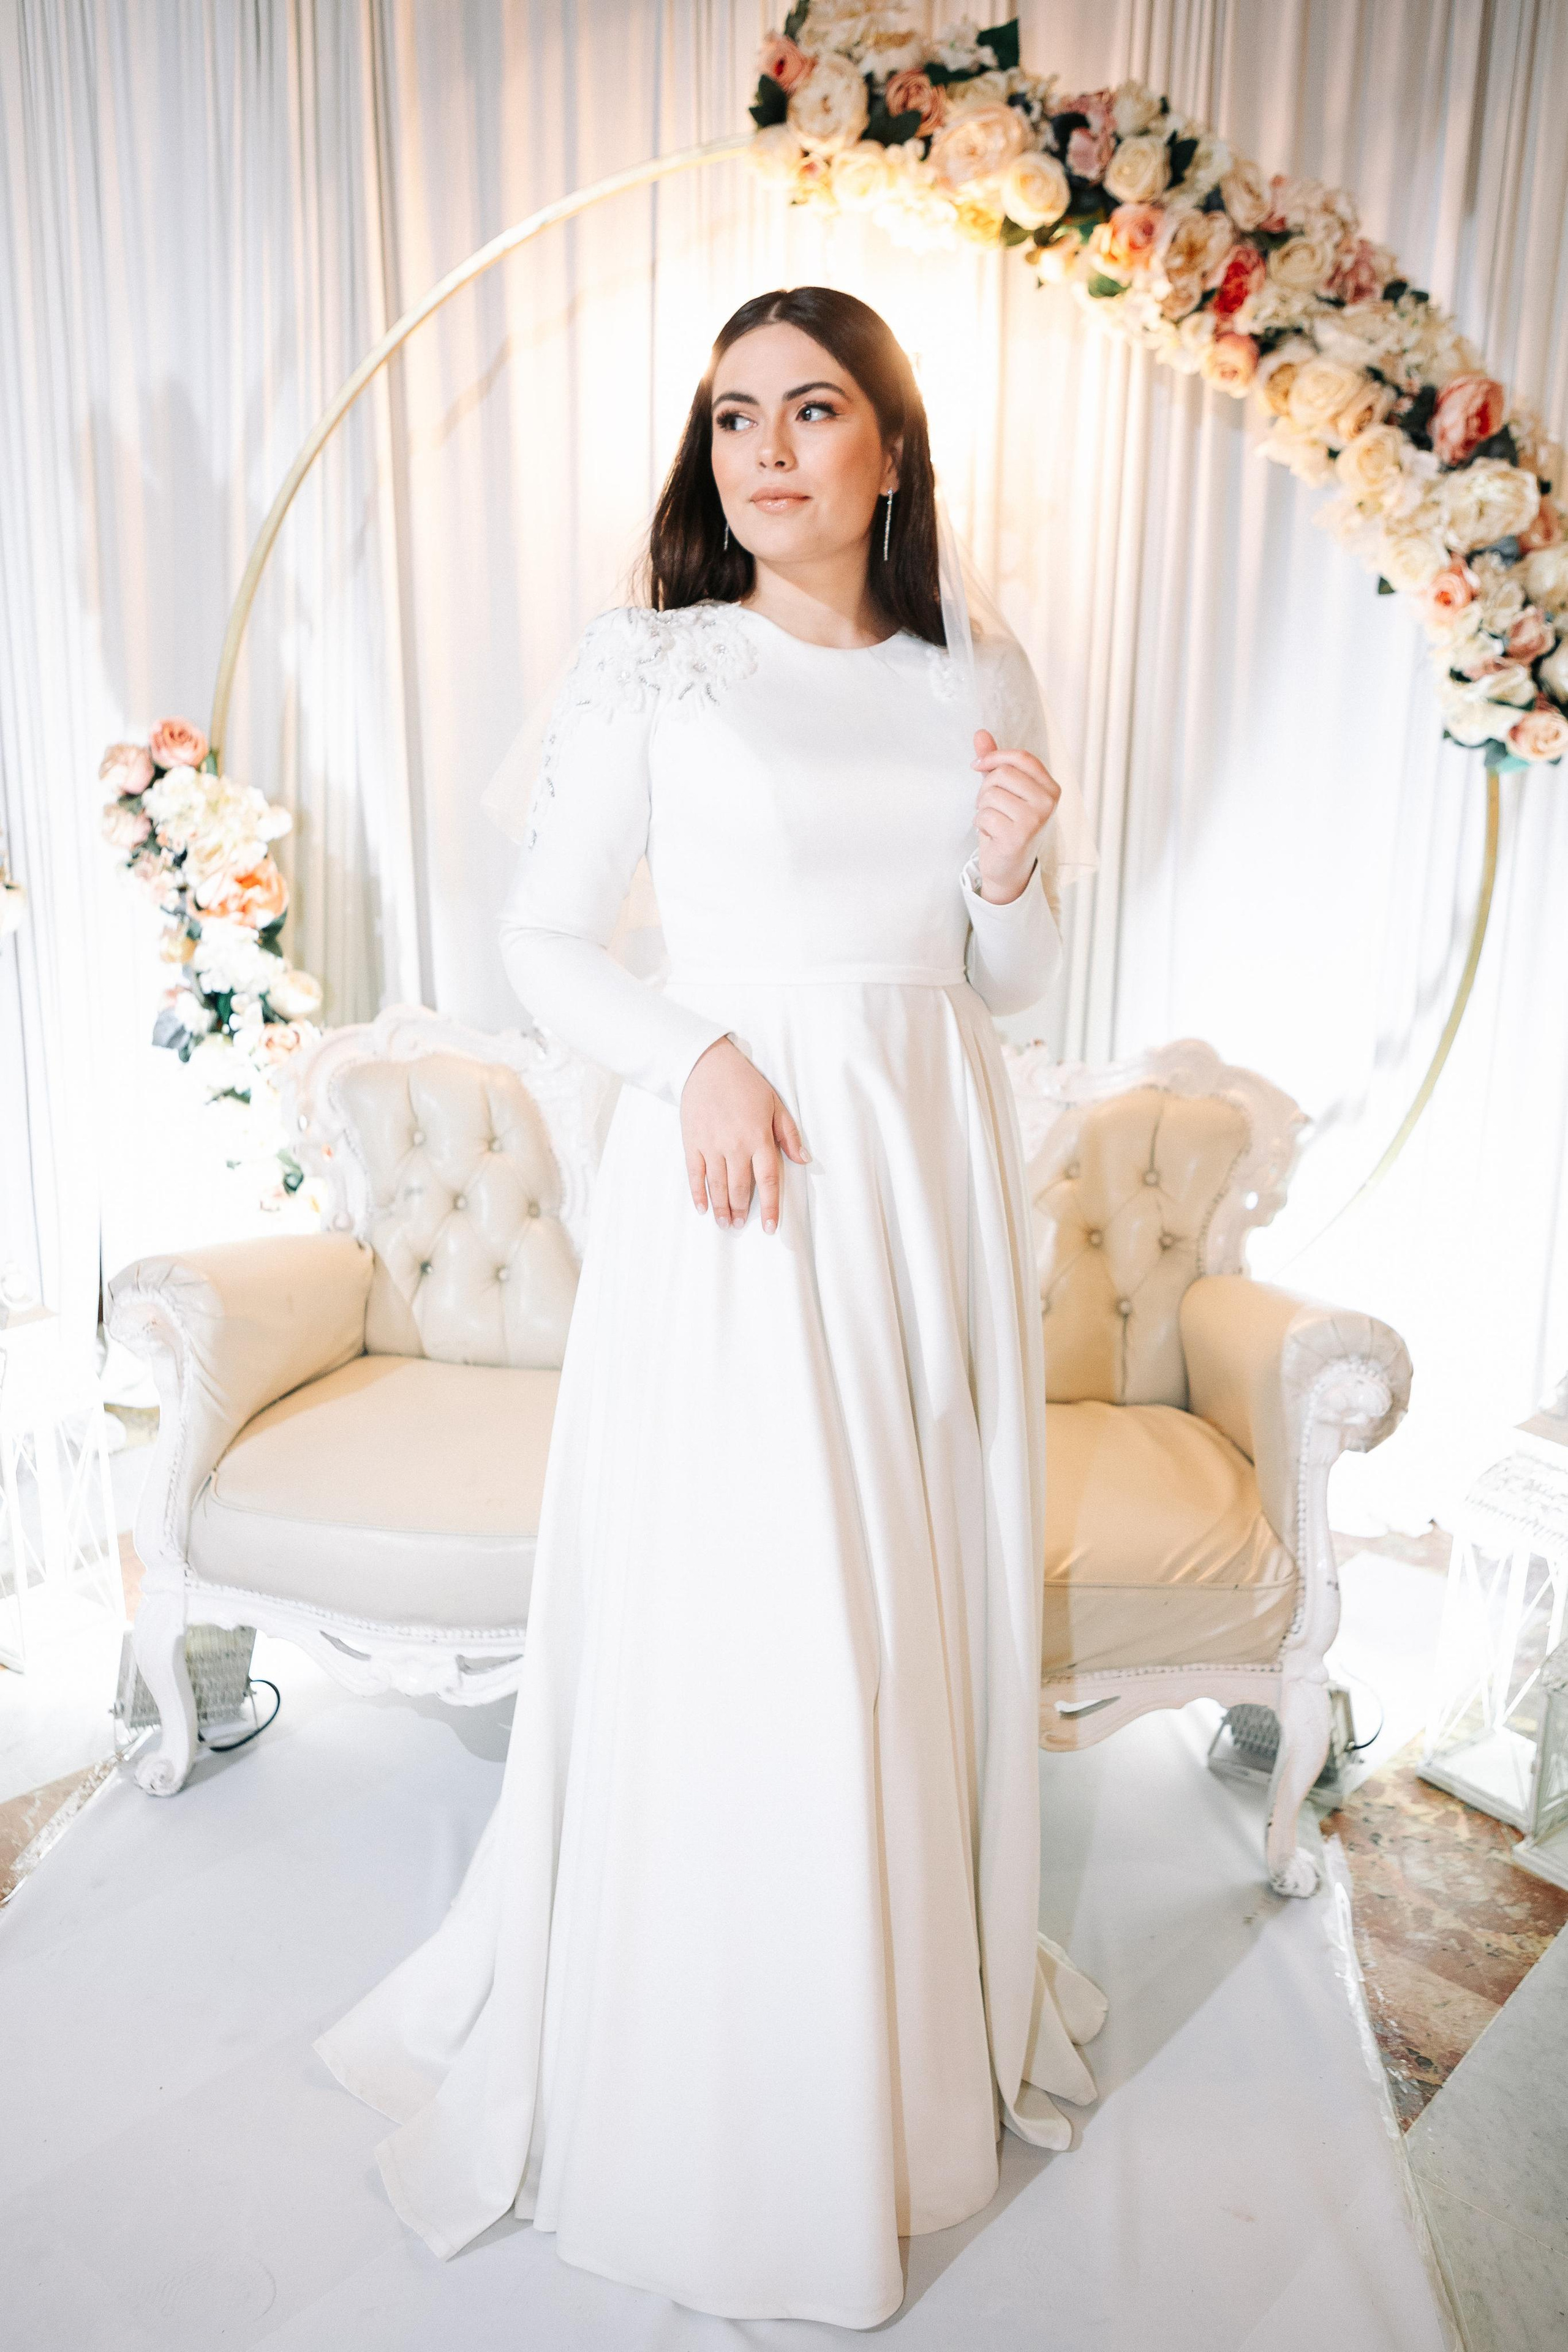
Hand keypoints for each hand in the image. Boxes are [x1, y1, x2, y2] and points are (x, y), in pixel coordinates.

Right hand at [680, 1037, 807, 1234]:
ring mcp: (711, 1146)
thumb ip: (788, 1134)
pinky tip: (703, 1208)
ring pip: (718, 1186)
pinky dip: (698, 1194)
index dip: (771, 1207)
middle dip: (742, 1210)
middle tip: (741, 1225)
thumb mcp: (775, 1104)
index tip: (771, 1228)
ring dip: (722, 1208)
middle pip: (741, 1188)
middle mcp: (735, 1146)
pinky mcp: (692, 1142)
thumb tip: (803, 1160)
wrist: (707, 1065)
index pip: (768, 1180)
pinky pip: (695, 1174)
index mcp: (759, 1138)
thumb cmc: (745, 1084)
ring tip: (726, 1223)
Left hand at [971, 727, 1061, 901]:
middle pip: (1002, 774)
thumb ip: (994, 763)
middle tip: (987, 805)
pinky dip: (980, 824)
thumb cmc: (1008, 826)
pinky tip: (991, 835)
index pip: (1022, 757)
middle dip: (985, 788)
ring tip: (991, 820)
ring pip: (990, 794)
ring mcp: (1036, 820)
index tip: (977, 766)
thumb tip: (979, 734)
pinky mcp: (1019, 836)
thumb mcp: (1004, 791)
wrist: (1009, 869)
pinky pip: (984, 816)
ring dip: (981, 808)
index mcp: (1050, 788)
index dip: (994, 757)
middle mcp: (1048, 802)